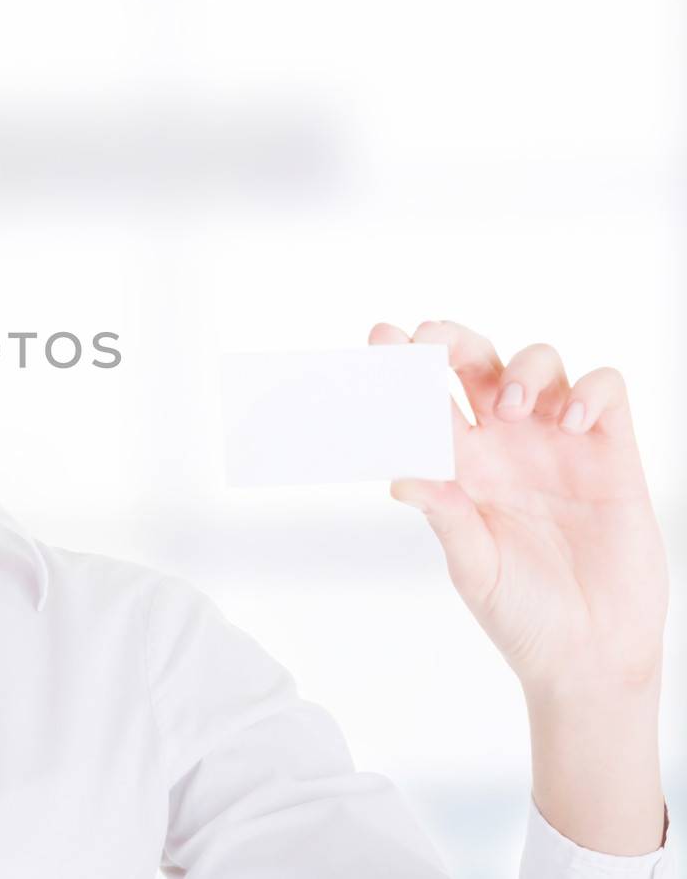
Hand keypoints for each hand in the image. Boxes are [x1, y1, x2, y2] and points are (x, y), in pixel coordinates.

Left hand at [368, 319, 667, 699]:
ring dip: (521, 368)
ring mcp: (560, 444)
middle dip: (453, 341)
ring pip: (541, 364)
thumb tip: (400, 477)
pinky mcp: (613, 454)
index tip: (379, 338)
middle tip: (434, 344)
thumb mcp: (473, 566)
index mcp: (461, 466)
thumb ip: (444, 516)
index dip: (403, 367)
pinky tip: (571, 422)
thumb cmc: (521, 613)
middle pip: (479, 363)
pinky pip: (606, 391)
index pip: (427, 400)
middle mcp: (507, 445)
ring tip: (509, 407)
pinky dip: (589, 390)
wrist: (589, 654)